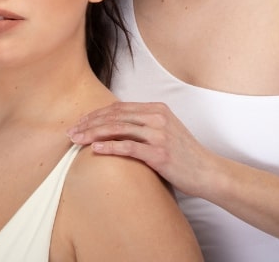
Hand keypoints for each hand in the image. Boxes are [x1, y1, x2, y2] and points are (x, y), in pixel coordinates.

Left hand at [67, 101, 208, 197]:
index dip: (96, 114)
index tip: (80, 122)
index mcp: (157, 108)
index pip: (118, 107)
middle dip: (89, 123)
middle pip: (115, 116)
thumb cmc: (184, 155)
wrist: (208, 171)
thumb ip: (144, 124)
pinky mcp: (159, 153)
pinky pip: (128, 147)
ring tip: (76, 140)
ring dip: (93, 133)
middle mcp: (157, 117)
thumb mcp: (165, 130)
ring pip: (118, 128)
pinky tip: (95, 149)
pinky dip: (109, 146)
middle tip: (71, 132)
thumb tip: (116, 127)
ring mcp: (158, 134)